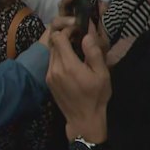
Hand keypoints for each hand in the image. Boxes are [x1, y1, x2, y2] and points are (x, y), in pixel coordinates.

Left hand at [46, 21, 110, 140]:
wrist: (83, 119)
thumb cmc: (96, 96)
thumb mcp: (102, 74)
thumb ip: (93, 53)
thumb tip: (87, 35)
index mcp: (68, 65)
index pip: (58, 37)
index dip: (67, 31)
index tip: (78, 31)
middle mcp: (54, 68)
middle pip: (54, 44)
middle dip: (65, 38)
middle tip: (79, 40)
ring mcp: (49, 75)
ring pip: (51, 53)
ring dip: (62, 49)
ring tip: (76, 52)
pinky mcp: (48, 81)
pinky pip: (51, 63)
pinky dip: (59, 59)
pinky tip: (71, 64)